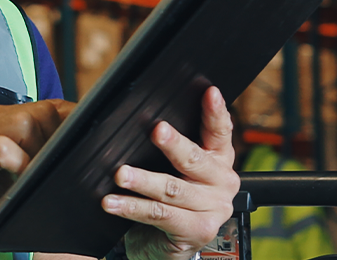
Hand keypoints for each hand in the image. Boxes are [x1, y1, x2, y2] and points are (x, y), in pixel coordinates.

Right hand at [0, 100, 76, 242]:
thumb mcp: (1, 172)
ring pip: (30, 122)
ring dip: (42, 151)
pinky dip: (20, 166)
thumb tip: (68, 164)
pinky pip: (7, 149)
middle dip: (62, 138)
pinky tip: (16, 183)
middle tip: (66, 165)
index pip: (48, 107)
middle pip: (45, 111)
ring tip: (40, 175)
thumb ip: (28, 160)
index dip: (71, 122)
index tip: (88, 144)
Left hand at [107, 87, 239, 259]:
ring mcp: (213, 208)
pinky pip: (160, 215)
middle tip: (155, 130)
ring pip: (173, 189)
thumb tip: (135, 118)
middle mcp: (222, 182)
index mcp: (219, 159)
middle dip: (173, 144)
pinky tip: (114, 202)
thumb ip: (166, 147)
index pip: (220, 132)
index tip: (209, 92)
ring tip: (121, 174)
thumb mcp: (170, 169)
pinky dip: (134, 208)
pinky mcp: (198, 230)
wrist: (167, 245)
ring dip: (143, 181)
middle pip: (194, 159)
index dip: (215, 112)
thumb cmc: (167, 201)